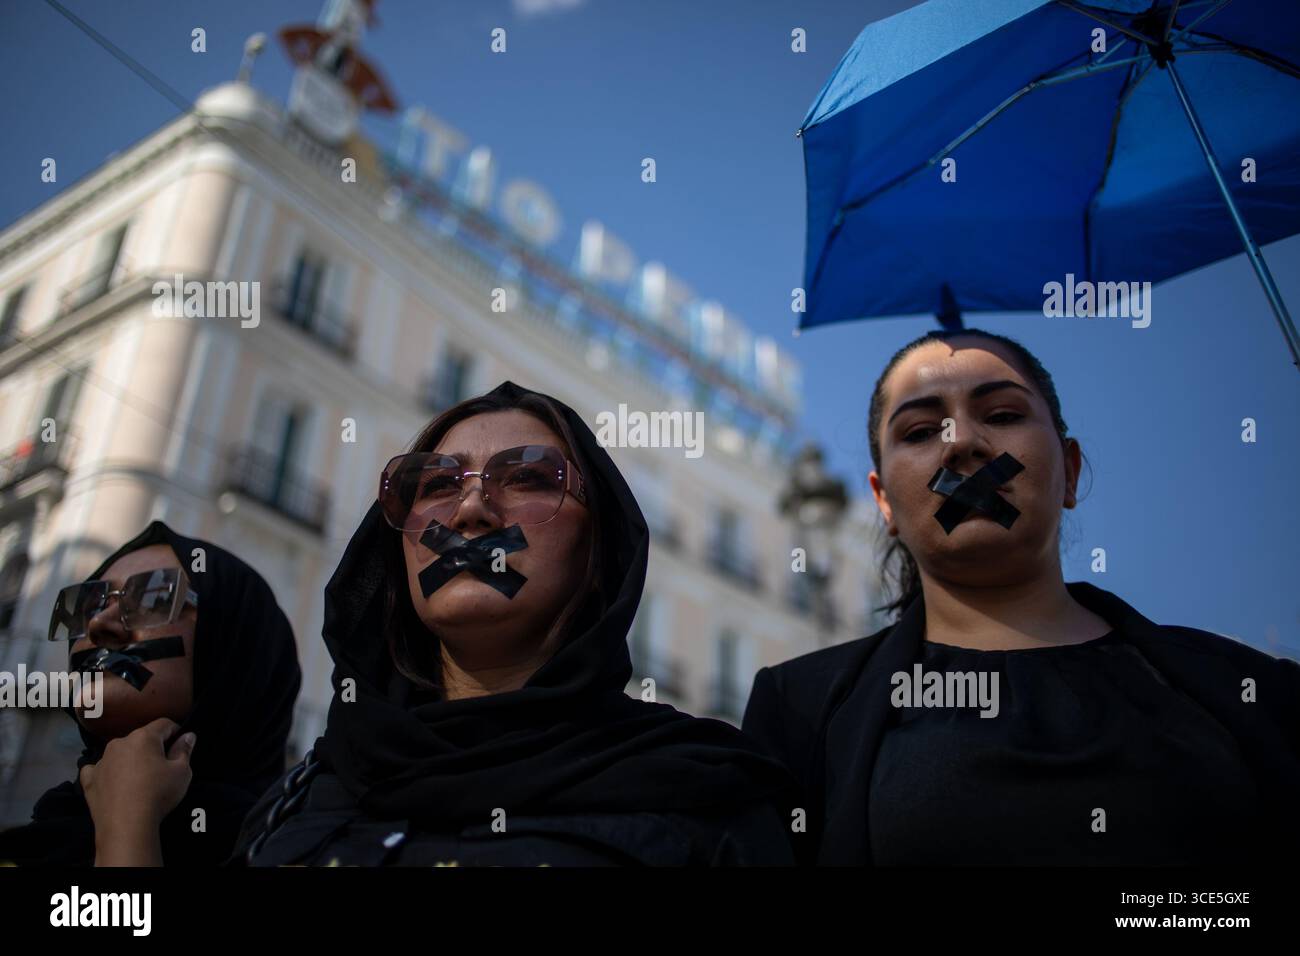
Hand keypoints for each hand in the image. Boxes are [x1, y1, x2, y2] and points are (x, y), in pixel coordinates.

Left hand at [81, 718, 195, 865]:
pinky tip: (112, 783)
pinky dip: (106, 773)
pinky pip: (98, 769)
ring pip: (120, 753)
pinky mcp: (89, 779)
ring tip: (138, 779)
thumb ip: (184, 750)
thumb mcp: (182, 772)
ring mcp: (101, 761)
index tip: (181, 745)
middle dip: (152, 748)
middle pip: (141, 739)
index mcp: (144, 737)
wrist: (126, 825)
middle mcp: (120, 743)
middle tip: (162, 767)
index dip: (176, 732)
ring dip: (130, 760)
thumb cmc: (158, 794)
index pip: (164, 724)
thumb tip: (188, 735)